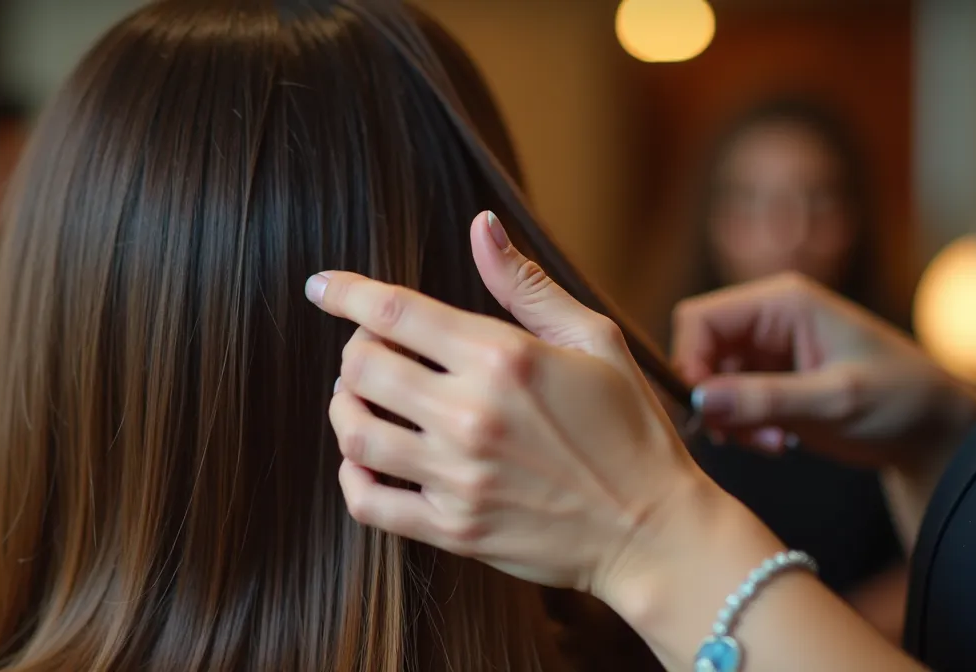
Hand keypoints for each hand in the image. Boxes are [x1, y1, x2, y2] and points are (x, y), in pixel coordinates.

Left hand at [306, 211, 710, 596]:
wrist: (654, 531)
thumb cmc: (631, 428)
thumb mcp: (594, 341)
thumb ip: (526, 285)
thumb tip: (480, 225)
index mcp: (504, 358)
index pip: (394, 312)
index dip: (345, 292)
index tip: (321, 286)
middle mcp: (472, 414)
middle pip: (362, 366)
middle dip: (355, 350)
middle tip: (371, 352)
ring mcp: (458, 476)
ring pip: (355, 431)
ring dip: (344, 407)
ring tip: (360, 401)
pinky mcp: (454, 530)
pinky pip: (368, 502)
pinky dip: (351, 475)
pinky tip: (365, 460)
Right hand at [673, 273, 975, 470]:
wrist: (934, 431)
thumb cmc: (901, 400)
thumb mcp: (836, 401)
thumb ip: (767, 399)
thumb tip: (700, 400)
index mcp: (783, 302)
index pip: (699, 318)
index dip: (688, 361)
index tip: (702, 409)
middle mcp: (768, 320)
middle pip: (698, 349)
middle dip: (710, 396)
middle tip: (737, 436)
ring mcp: (767, 351)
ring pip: (710, 380)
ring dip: (729, 418)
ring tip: (771, 443)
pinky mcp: (771, 381)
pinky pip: (730, 401)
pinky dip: (742, 427)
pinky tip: (777, 443)